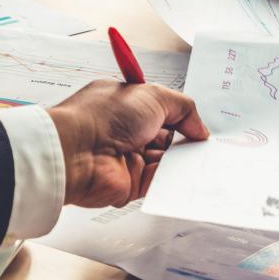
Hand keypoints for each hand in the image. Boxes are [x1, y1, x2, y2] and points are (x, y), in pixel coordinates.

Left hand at [47, 80, 208, 208]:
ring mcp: (128, 158)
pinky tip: (185, 172)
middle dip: (186, 141)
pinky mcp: (131, 183)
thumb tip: (199, 128)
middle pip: (167, 139)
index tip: (199, 126)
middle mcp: (126, 132)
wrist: (76, 152)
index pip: (162, 113)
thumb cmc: (101, 117)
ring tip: (197, 156)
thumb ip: (184, 108)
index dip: (182, 118)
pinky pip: (160, 182)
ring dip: (181, 160)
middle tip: (202, 143)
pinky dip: (173, 178)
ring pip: (166, 162)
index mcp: (127, 107)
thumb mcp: (153, 95)